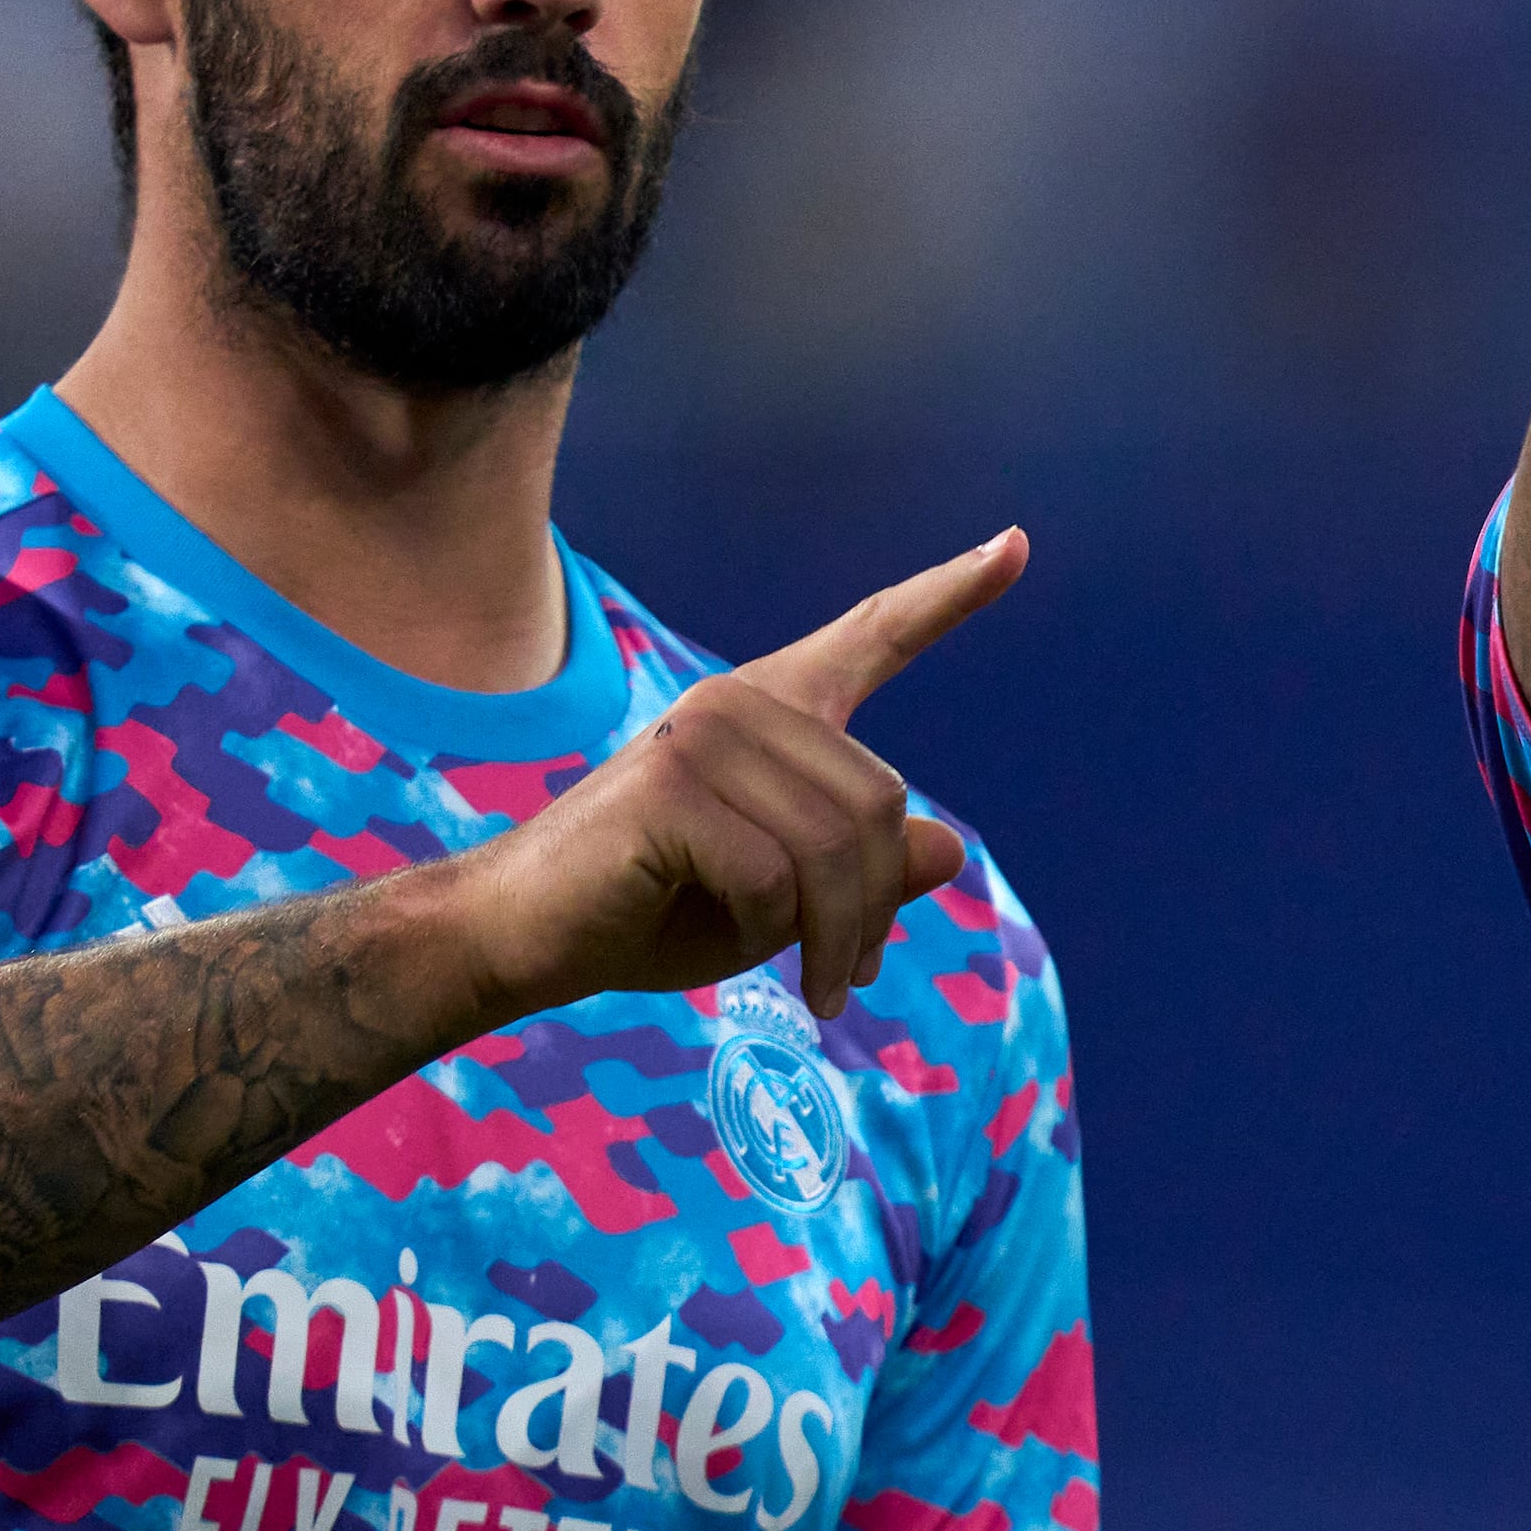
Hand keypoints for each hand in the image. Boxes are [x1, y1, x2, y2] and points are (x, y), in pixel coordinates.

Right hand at [456, 531, 1024, 1017]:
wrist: (514, 935)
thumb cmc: (649, 911)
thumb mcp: (783, 901)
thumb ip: (864, 870)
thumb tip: (948, 848)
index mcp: (771, 709)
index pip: (872, 636)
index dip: (950, 595)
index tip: (1016, 545)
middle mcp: (740, 702)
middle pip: (880, 803)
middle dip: (874, 908)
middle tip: (847, 977)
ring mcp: (703, 736)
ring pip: (835, 849)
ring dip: (830, 935)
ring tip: (812, 985)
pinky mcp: (672, 789)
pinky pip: (774, 880)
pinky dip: (763, 934)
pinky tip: (719, 939)